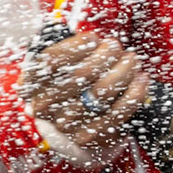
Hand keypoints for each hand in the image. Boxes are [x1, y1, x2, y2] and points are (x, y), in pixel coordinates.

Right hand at [19, 30, 148, 153]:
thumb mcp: (57, 64)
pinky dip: (135, 93)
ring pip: (102, 92)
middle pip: (82, 74)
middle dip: (106, 55)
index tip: (93, 38)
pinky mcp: (91, 137)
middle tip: (116, 46)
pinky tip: (141, 80)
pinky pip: (118, 113)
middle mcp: (45, 106)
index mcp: (31, 83)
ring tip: (132, 60)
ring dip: (124, 71)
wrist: (72, 122)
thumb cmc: (68, 82)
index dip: (76, 47)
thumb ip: (65, 48)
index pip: (52, 61)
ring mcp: (67, 124)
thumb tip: (83, 35)